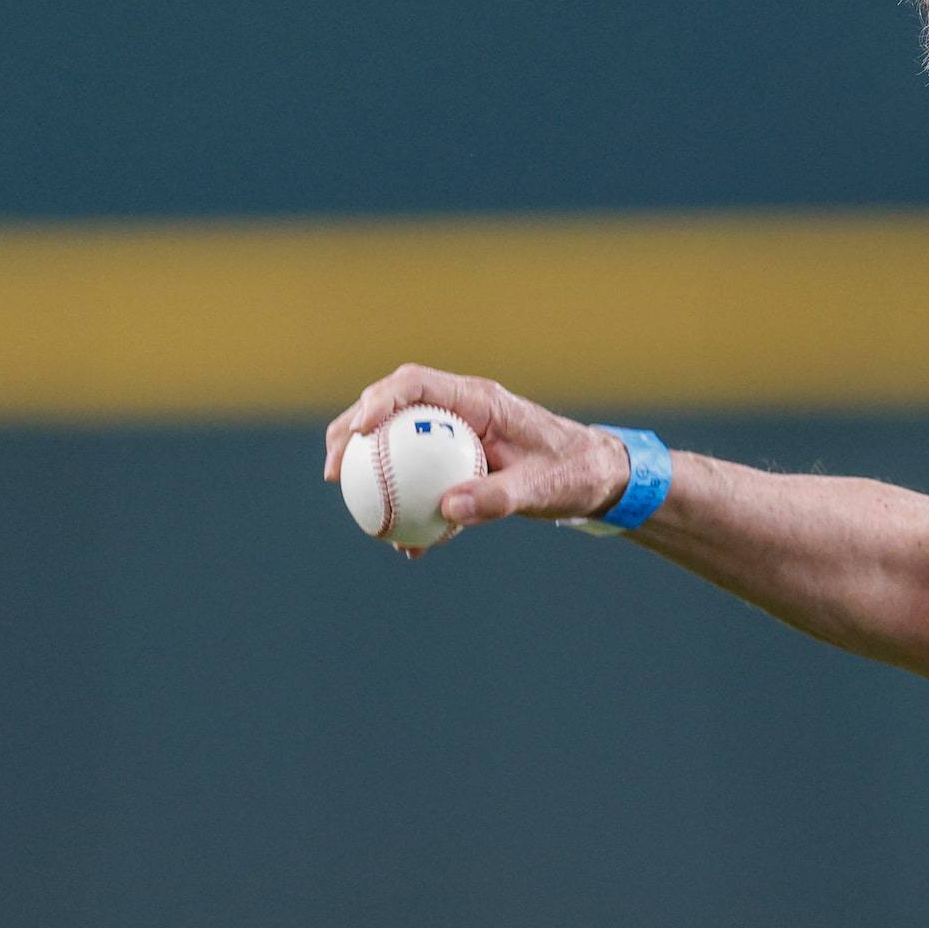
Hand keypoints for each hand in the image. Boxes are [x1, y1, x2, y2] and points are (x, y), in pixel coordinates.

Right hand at [322, 364, 629, 555]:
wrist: (597, 478)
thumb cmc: (573, 473)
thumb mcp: (539, 489)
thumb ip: (496, 497)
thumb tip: (447, 508)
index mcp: (480, 401)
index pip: (416, 384)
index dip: (378, 401)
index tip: (356, 432)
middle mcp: (464, 409)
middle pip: (394, 408)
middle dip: (353, 431)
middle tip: (331, 469)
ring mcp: (460, 433)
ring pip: (401, 442)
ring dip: (373, 469)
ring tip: (354, 506)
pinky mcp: (462, 460)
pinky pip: (424, 475)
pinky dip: (411, 503)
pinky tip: (406, 543)